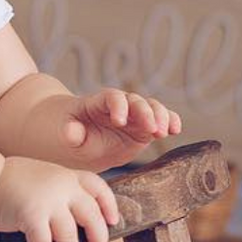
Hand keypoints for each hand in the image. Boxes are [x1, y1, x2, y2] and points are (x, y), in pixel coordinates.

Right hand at [0, 156, 119, 241]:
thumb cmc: (9, 183)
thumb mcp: (43, 178)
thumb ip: (60, 192)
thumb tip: (75, 223)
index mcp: (67, 176)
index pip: (98, 188)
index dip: (110, 206)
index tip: (113, 221)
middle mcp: (62, 186)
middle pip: (92, 216)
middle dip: (98, 239)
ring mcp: (48, 200)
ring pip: (70, 237)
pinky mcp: (31, 214)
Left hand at [60, 89, 182, 169]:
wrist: (82, 144)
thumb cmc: (72, 136)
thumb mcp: (66, 136)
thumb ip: (70, 133)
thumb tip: (71, 131)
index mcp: (99, 103)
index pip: (111, 97)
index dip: (118, 106)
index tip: (120, 121)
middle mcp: (121, 105)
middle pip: (136, 101)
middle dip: (145, 113)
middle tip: (151, 128)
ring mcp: (135, 116)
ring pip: (152, 108)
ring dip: (161, 117)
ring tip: (164, 132)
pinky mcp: (145, 128)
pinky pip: (161, 120)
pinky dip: (171, 122)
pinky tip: (175, 130)